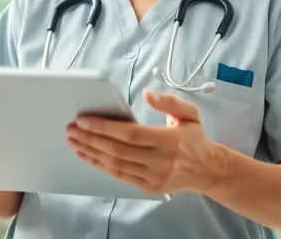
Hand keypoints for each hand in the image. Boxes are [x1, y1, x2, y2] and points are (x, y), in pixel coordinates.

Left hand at [65, 89, 218, 194]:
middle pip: (118, 150)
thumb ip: (169, 101)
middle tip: (72, 129)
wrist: (208, 170)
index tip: (84, 120)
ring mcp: (155, 177)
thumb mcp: (189, 113)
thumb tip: (147, 93)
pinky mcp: (150, 187)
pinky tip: (89, 156)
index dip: (104, 127)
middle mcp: (162, 161)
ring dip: (92, 153)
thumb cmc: (195, 139)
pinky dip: (101, 166)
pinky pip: (120, 176)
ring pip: (116, 165)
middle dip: (91, 139)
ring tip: (74, 142)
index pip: (130, 134)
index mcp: (170, 140)